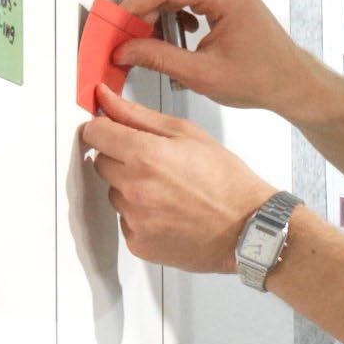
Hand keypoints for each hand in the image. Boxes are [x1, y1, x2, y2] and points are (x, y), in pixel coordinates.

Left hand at [81, 82, 276, 271]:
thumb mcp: (187, 133)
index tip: (113, 132)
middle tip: (156, 163)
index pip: (95, 134)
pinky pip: (125, 221)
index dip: (104, 129)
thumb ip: (139, 115)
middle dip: (121, 158)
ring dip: (131, 188)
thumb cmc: (227, 181)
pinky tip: (169, 211)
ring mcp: (135, 220)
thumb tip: (107, 100)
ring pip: (113, 193)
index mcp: (146, 156)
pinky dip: (141, 215)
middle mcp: (135, 189)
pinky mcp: (138, 244)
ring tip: (168, 190)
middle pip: (101, 163)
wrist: (248, 228)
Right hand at [113, 0, 315, 118]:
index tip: (115, 25)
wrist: (290, 80)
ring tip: (145, 44)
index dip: (134, 5)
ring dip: (155, 15)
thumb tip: (125, 50)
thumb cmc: (261, 77)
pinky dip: (172, 16)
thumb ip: (159, 58)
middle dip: (141, 12)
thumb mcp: (202, 74)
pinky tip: (172, 40)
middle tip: (124, 40)